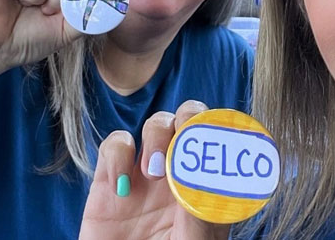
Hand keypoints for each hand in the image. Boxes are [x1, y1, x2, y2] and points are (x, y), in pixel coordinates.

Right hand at [80, 101, 229, 239]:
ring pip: (158, 123)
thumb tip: (202, 178)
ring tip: (155, 172)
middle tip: (185, 144)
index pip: (224, 139)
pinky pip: (116, 143)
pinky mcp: (110, 180)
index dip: (222, 129)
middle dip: (192, 118)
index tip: (216, 142)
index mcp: (210, 186)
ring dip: (159, 133)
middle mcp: (182, 173)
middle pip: (193, 119)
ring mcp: (147, 174)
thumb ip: (201, 215)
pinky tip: (121, 184)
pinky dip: (119, 152)